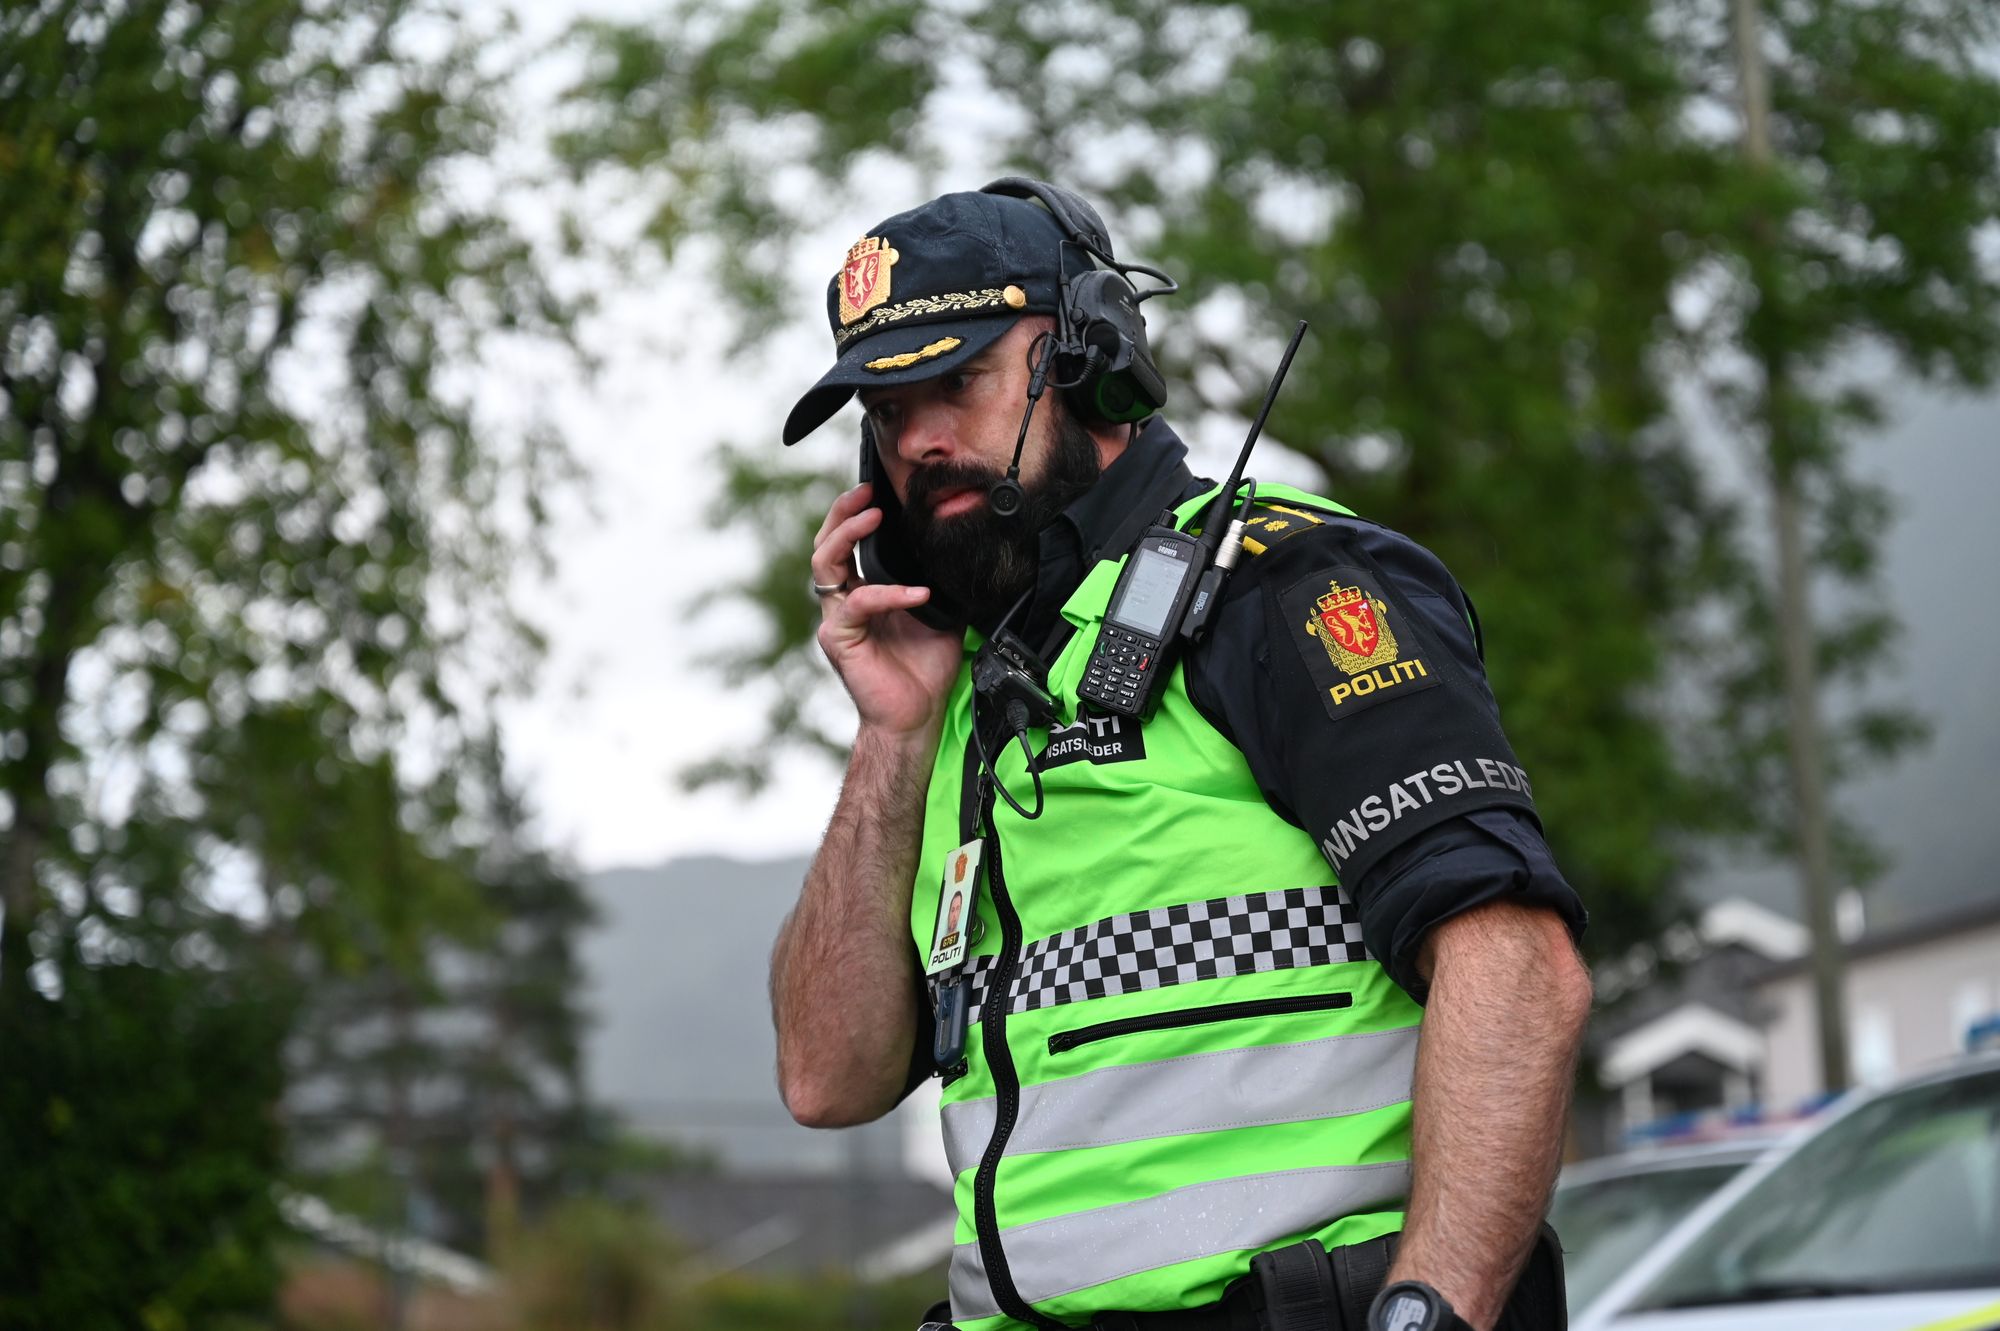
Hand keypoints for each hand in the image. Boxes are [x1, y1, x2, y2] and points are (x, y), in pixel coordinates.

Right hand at [811, 482, 962, 737]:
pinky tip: (917, 592)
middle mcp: (843, 601)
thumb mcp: (939, 613)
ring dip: (847, 535)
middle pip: (826, 544)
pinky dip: (888, 593)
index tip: (877, 490)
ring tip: (873, 516)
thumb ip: (936, 581)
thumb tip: (960, 548)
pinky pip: (858, 603)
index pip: (847, 544)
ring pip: (825, 564)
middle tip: (867, 492)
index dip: (855, 514)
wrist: (916, 716)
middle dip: (843, 513)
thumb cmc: (925, 669)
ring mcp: (837, 619)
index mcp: (862, 592)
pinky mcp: (839, 639)